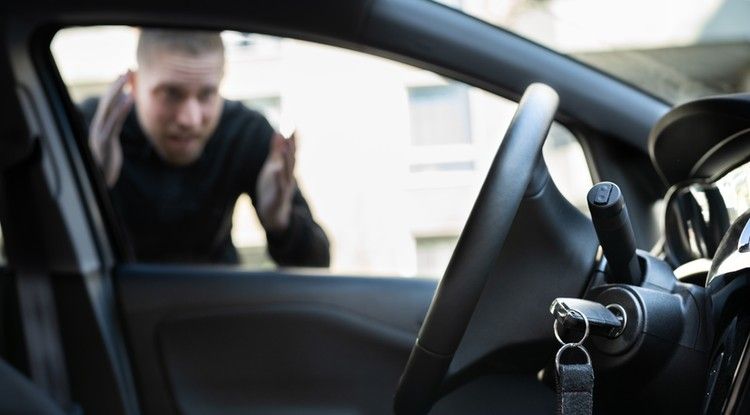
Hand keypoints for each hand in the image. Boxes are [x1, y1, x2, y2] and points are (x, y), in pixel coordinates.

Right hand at [89, 71, 133, 186]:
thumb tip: (117, 117)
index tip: (125, 75)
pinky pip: (114, 122)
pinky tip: (130, 98)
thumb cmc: (106, 164)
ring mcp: (100, 133)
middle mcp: (98, 127)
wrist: (100, 182)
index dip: (116, 88)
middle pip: (107, 100)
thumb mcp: (110, 144)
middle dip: (117, 84)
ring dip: (119, 91)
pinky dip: (121, 109)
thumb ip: (112, 129)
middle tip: (128, 69)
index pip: (108, 103)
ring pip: (109, 107)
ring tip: (129, 78)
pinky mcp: (106, 142)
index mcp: (100, 126)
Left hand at [256, 131, 296, 232]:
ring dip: (287, 160)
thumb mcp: (273, 167)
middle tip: (291, 133)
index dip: (292, 139)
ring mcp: (284, 186)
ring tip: (286, 148)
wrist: (272, 212)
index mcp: (286, 168)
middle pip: (292, 159)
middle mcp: (288, 176)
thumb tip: (278, 133)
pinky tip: (277, 170)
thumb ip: (276, 151)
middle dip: (292, 147)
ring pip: (287, 172)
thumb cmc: (272, 188)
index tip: (293, 124)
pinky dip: (279, 178)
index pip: (291, 151)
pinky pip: (279, 187)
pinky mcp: (278, 196)